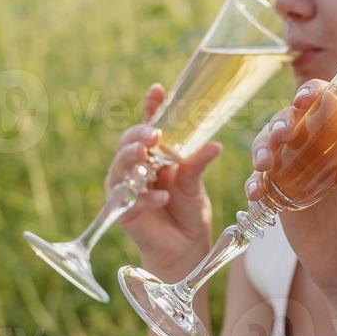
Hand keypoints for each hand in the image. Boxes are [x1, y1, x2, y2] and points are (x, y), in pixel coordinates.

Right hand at [109, 83, 222, 276]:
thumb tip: (215, 145)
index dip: (151, 106)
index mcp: (153, 153)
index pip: (149, 124)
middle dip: (139, 135)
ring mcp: (125, 187)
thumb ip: (198, 163)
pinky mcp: (122, 210)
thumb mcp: (195, 182)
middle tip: (154, 134)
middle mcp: (135, 166)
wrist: (184, 245)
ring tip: (146, 153)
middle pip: (129, 143)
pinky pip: (129, 199)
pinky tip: (161, 196)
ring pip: (121, 167)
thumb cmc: (188, 208)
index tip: (157, 91)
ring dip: (133, 159)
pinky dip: (146, 197)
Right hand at [245, 80, 336, 299]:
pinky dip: (254, 183)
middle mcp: (327, 153)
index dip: (319, 94)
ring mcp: (302, 172)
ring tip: (263, 164)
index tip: (306, 98)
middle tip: (280, 135)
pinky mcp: (284, 197)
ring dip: (263, 146)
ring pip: (275, 146)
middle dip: (282, 120)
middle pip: (297, 121)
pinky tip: (254, 194)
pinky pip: (263, 182)